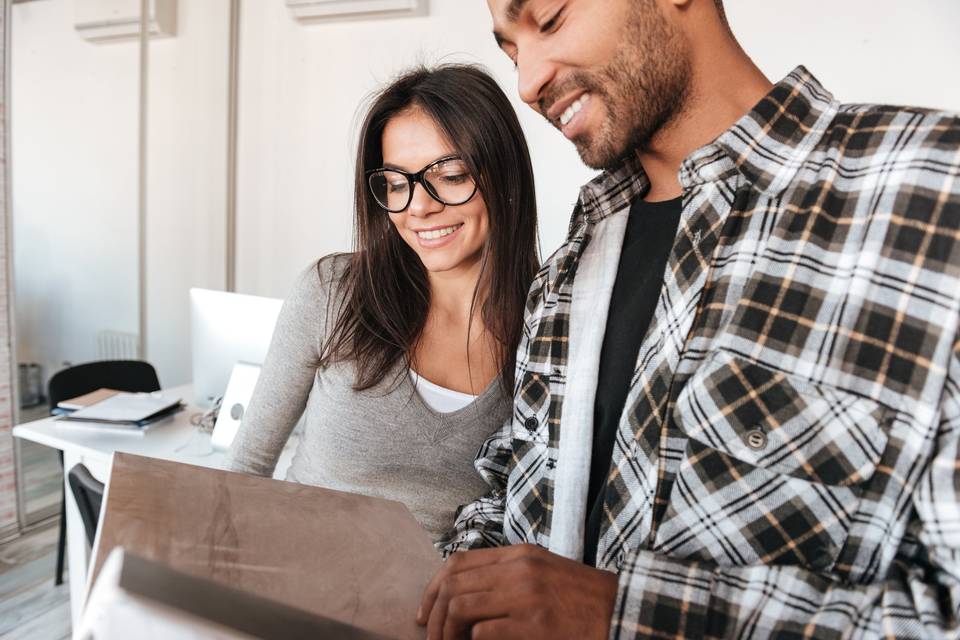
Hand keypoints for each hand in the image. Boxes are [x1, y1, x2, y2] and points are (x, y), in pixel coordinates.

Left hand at [417, 544, 618, 639]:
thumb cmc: (581, 599)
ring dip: (446, 634)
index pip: (457, 562)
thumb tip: (463, 596)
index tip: (425, 614)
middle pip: (452, 585)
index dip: (432, 589)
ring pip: (460, 607)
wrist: (620, 611)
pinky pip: (483, 632)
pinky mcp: (534, 624)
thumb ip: (506, 576)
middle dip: (434, 617)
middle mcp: (518, 569)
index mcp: (518, 554)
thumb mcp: (542, 572)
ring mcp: (526, 595)